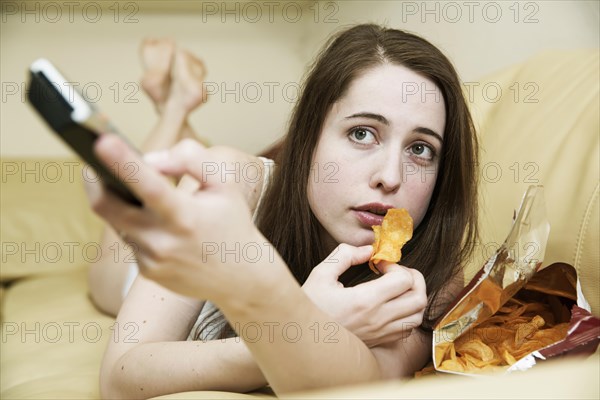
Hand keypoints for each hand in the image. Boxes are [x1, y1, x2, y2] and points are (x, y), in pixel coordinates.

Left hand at [85, 134, 282, 302]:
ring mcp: (152, 260)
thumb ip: (191, 160)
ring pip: (117, 222)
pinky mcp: (147, 271)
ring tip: (132, 192)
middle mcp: (163, 241)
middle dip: (93, 181)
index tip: (101, 141)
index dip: (122, 162)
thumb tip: (151, 159)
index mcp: (185, 216)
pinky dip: (136, 226)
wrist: (242, 278)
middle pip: (107, 206)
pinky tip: (155, 224)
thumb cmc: (232, 224)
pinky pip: (130, 240)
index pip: (149, 185)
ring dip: (120, 203)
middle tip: (91, 165)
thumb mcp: (224, 185)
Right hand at [302, 244, 426, 347]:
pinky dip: (408, 314)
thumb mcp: (320, 274)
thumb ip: (344, 255)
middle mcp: (378, 319)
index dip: (395, 265)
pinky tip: (391, 304)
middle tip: (394, 272)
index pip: (404, 279)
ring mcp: (381, 333)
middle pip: (419, 298)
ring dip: (414, 297)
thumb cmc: (310, 306)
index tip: (379, 263)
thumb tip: (368, 249)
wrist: (302, 340)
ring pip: (418, 315)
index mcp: (365, 300)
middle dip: (413, 278)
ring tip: (396, 288)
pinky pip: (408, 329)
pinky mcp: (380, 342)